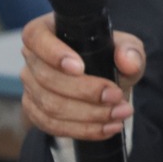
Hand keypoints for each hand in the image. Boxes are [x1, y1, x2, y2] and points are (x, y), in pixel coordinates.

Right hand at [19, 13, 143, 141]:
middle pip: (47, 79)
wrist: (105, 84)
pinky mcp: (35, 111)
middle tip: (117, 97)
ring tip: (120, 114)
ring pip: (51, 106)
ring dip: (89, 115)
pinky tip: (107, 128)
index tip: (80, 68)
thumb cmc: (110, 59)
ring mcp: (31, 86)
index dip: (54, 53)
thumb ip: (131, 51)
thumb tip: (127, 61)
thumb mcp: (126, 49)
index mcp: (47, 31)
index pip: (36, 37)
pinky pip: (52, 125)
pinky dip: (83, 130)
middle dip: (86, 92)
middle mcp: (33, 58)